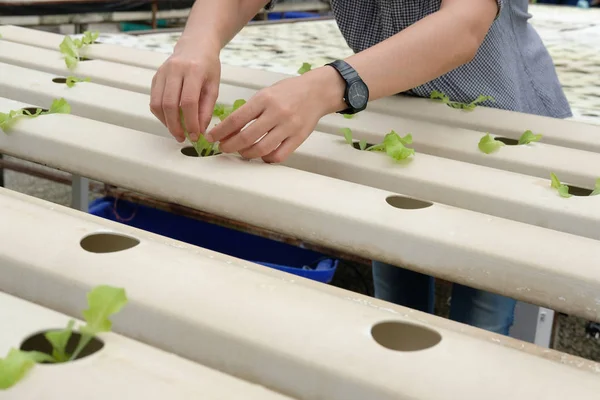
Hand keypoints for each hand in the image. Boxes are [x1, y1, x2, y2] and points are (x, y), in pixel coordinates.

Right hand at [150, 37, 220, 141]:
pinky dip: (160, 114)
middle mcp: (175, 70)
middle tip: (182, 138)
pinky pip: (153, 100)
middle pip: (169, 104)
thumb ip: (207, 109)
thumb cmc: (208, 66)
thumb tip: (200, 131)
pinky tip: (170, 121)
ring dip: (166, 122)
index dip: (191, 122)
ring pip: (157, 103)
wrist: (195, 45)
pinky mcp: (155, 77)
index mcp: (194, 70)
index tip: (195, 136)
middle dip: (175, 126)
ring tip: (176, 132)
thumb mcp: (214, 86)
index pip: (188, 102)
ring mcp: (162, 72)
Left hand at [205, 67, 344, 162]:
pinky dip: (266, 158)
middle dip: (230, 145)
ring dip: (246, 154)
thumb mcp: (266, 93)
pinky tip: (262, 155)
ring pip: (261, 149)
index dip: (220, 131)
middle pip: (246, 137)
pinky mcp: (298, 138)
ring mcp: (288, 126)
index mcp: (264, 99)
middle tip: (223, 147)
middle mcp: (276, 113)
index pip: (236, 119)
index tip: (212, 138)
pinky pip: (279, 155)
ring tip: (241, 151)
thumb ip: (250, 110)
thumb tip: (229, 128)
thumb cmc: (289, 92)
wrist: (317, 91)